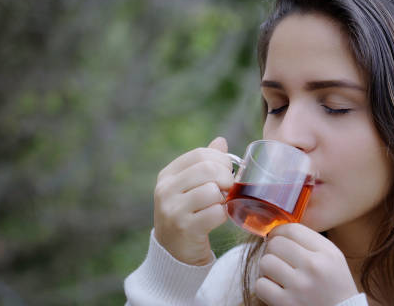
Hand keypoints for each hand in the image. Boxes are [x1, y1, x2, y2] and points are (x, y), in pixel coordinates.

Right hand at [153, 137, 232, 265]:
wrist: (174, 251)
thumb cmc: (187, 213)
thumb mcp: (190, 186)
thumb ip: (205, 164)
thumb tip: (220, 141)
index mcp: (167, 175)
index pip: (200, 154)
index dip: (220, 160)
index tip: (226, 171)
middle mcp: (165, 190)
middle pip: (208, 169)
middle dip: (226, 177)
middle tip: (228, 188)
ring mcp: (173, 209)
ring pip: (212, 191)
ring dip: (223, 198)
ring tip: (219, 204)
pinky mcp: (184, 228)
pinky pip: (215, 213)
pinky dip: (222, 214)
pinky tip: (217, 218)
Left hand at [256, 223, 358, 305]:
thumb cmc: (334, 285)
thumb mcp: (333, 257)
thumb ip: (310, 241)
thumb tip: (278, 231)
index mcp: (326, 253)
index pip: (292, 230)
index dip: (278, 231)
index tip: (276, 238)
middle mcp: (314, 267)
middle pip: (276, 244)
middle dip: (272, 250)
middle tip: (278, 258)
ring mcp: (300, 286)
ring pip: (265, 262)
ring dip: (267, 268)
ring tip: (276, 274)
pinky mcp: (287, 303)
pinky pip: (260, 285)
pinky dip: (264, 286)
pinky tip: (275, 288)